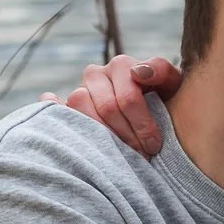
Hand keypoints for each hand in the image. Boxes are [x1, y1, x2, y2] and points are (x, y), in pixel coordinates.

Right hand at [40, 55, 182, 157]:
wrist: (152, 113)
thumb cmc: (163, 100)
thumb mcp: (171, 85)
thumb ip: (162, 71)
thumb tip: (139, 72)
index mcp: (121, 66)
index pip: (128, 97)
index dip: (142, 124)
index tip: (154, 145)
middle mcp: (96, 75)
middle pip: (106, 108)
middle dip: (127, 136)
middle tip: (141, 157)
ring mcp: (78, 90)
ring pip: (80, 107)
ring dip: (101, 136)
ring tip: (119, 155)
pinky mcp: (62, 106)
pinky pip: (52, 106)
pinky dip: (56, 114)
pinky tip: (74, 134)